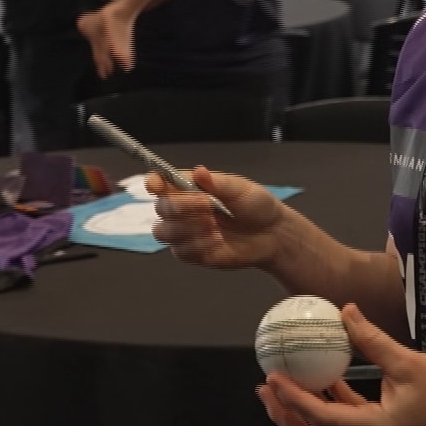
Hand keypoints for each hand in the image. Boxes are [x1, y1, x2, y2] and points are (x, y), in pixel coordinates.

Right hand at [150, 167, 289, 269]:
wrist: (272, 235)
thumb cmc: (256, 206)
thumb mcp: (240, 189)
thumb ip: (217, 183)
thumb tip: (198, 172)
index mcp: (189, 187)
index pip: (159, 183)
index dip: (153, 183)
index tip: (156, 186)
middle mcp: (182, 209)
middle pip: (160, 208)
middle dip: (180, 206)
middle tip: (207, 206)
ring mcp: (184, 233)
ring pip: (163, 232)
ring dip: (188, 228)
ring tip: (215, 226)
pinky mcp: (191, 254)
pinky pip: (180, 251)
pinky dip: (197, 246)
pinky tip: (217, 241)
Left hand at [258, 303, 425, 425]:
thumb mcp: (409, 362)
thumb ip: (372, 340)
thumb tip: (344, 311)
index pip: (320, 417)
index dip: (292, 398)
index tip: (272, 377)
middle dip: (284, 416)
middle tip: (265, 389)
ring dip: (300, 413)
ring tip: (281, 387)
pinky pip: (342, 424)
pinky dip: (324, 406)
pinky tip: (319, 379)